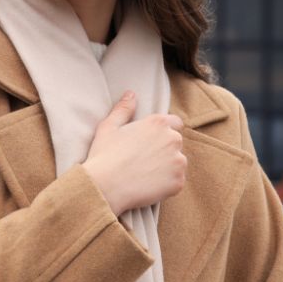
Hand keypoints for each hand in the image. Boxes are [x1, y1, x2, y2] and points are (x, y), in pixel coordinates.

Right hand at [82, 92, 185, 215]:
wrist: (104, 187)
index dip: (163, 132)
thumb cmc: (104, 156)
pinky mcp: (179, 181)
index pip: (175, 123)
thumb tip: (131, 94)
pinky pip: (176, 182)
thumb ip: (123, 109)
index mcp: (158, 123)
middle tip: (142, 160)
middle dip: (164, 150)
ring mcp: (178, 161)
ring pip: (177, 163)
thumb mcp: (108, 127)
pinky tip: (147, 186)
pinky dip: (166, 185)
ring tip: (144, 175)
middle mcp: (173, 139)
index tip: (151, 142)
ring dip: (166, 167)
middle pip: (175, 143)